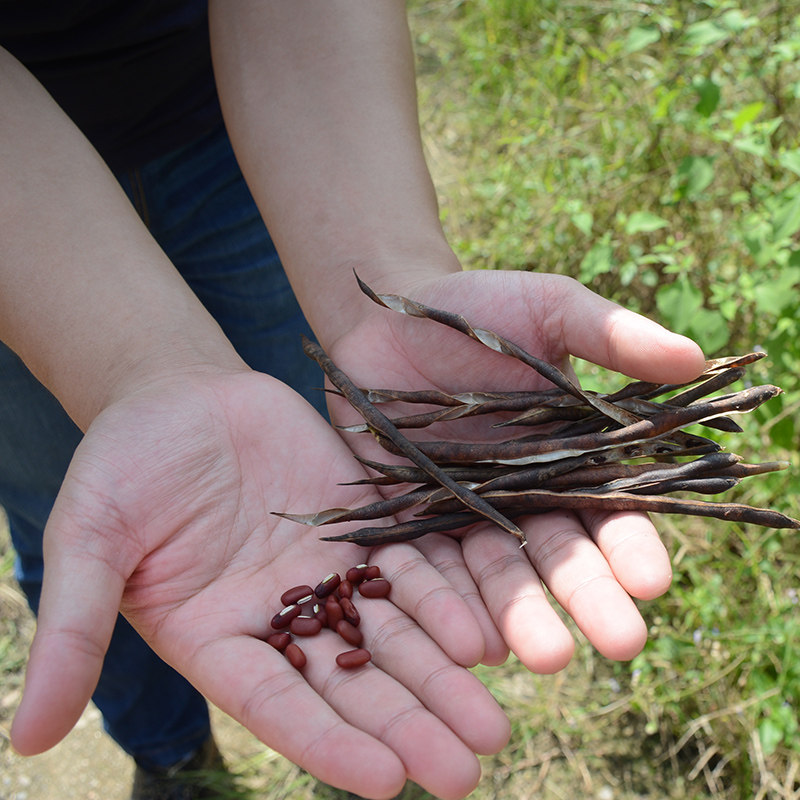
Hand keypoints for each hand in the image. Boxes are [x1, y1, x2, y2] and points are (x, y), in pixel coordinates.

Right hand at [10, 369, 510, 799]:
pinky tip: (483, 632)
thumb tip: (26, 740)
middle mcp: (281, 618)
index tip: (388, 781)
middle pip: (353, 682)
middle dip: (410, 723)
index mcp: (217, 638)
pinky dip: (444, 599)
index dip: (330, 742)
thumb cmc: (123, 465)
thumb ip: (72, 629)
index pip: (280, 704)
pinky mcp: (360, 523)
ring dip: (443, 676)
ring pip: (393, 633)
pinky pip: (409, 565)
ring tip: (493, 722)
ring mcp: (326, 571)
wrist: (180, 396)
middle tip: (469, 768)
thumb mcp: (88, 540)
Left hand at [326, 269, 706, 670]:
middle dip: (590, 598)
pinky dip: (447, 600)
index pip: (610, 508)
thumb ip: (612, 334)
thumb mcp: (548, 308)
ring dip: (522, 616)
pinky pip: (429, 566)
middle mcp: (524, 495)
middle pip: (561, 555)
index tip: (652, 578)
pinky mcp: (410, 519)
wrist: (387, 317)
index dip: (632, 544)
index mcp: (570, 454)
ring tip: (544, 657)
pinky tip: (468, 640)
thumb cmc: (476, 307)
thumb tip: (698, 358)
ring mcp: (467, 512)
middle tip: (620, 644)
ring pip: (499, 574)